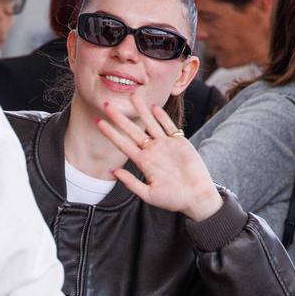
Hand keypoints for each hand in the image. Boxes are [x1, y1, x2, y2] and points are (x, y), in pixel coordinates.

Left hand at [96, 96, 222, 220]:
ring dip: (141, 110)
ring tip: (132, 95)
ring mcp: (165, 145)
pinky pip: (169, 126)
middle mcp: (152, 151)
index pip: (123, 144)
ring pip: (150, 123)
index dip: (111, 134)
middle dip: (120, 118)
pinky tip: (154, 107)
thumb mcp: (149, 195)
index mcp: (143, 162)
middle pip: (133, 131)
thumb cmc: (173, 199)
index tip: (98, 123)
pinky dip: (162, 117)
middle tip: (107, 105)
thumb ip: (131, 183)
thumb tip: (114, 171)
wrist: (196, 196)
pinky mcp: (179, 142)